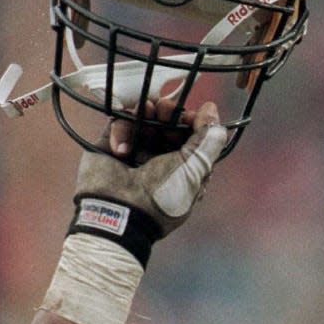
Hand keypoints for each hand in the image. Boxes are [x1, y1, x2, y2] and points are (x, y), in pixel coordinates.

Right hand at [74, 100, 227, 237]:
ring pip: (143, 120)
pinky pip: (119, 125)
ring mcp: (135, 154)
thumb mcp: (195, 170)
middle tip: (165, 109)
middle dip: (169, 113)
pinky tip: (123, 149)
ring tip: (147, 113)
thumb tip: (212, 110)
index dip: (192, 122)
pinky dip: (123, 129)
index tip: (190, 115)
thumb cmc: (162, 197)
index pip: (191, 137)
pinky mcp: (111, 147)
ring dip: (147, 113)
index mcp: (184, 170)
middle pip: (167, 124)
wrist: (118, 214)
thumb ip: (208, 141)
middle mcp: (161, 161)